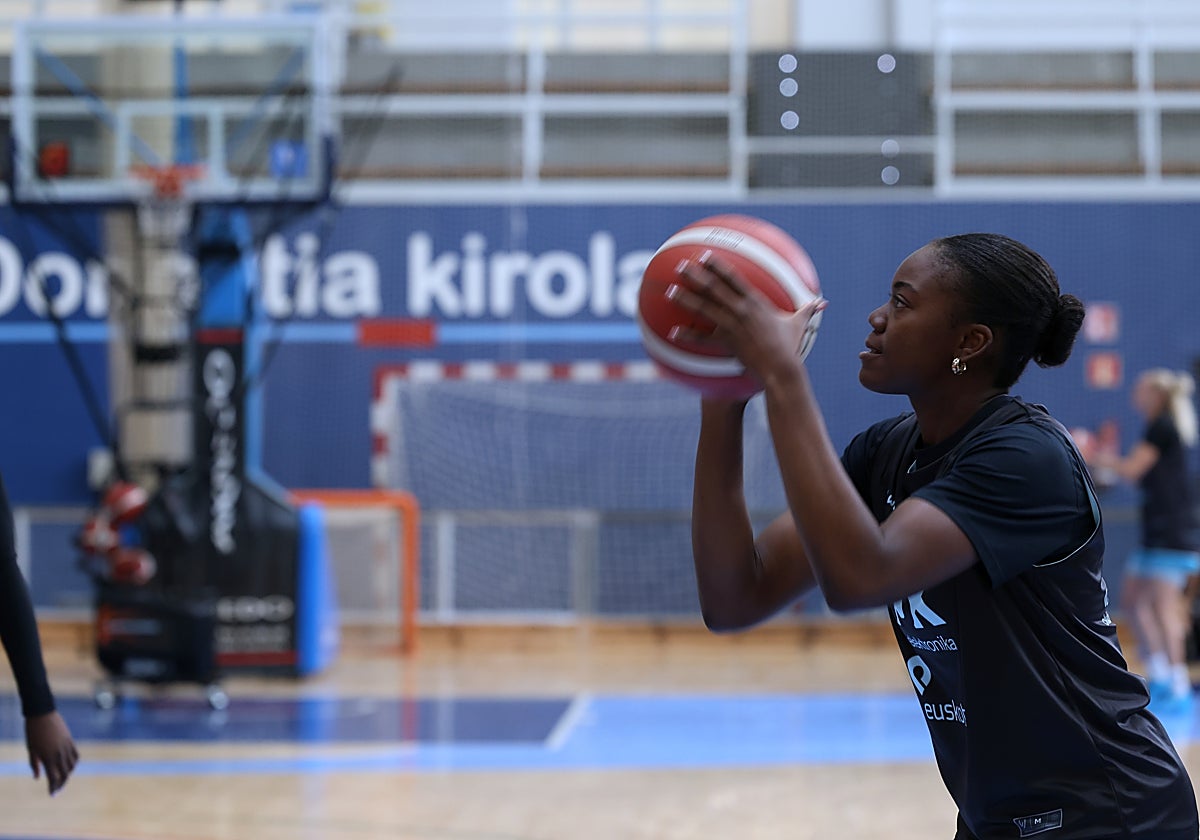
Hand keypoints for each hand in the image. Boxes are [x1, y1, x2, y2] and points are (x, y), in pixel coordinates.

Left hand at [26, 711, 78, 794]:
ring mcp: (66, 746)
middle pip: (65, 773)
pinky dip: (74, 762)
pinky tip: (70, 765)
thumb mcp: (31, 749)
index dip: (53, 787)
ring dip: (68, 774)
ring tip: (63, 778)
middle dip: (61, 783)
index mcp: (48, 757)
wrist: (42, 714)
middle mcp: (59, 754)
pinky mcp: (70, 740)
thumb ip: (35, 764)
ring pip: (72, 765)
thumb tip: (37, 777)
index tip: (52, 795)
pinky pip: (75, 755)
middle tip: (57, 789)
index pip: (53, 777)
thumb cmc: (32, 732)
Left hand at [669, 251, 825, 388]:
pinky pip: (703, 338)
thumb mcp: (798, 324)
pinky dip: (688, 335)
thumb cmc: (790, 347)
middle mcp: (741, 310)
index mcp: (756, 302)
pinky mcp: (727, 343)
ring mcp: (732, 326)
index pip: (733, 278)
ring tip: (669, 290)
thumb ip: (807, 309)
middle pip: (714, 288)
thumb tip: (823, 302)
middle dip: (696, 275)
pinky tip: (673, 332)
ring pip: (704, 308)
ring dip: (685, 299)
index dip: (718, 266)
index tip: (706, 256)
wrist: (782, 368)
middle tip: (680, 266)